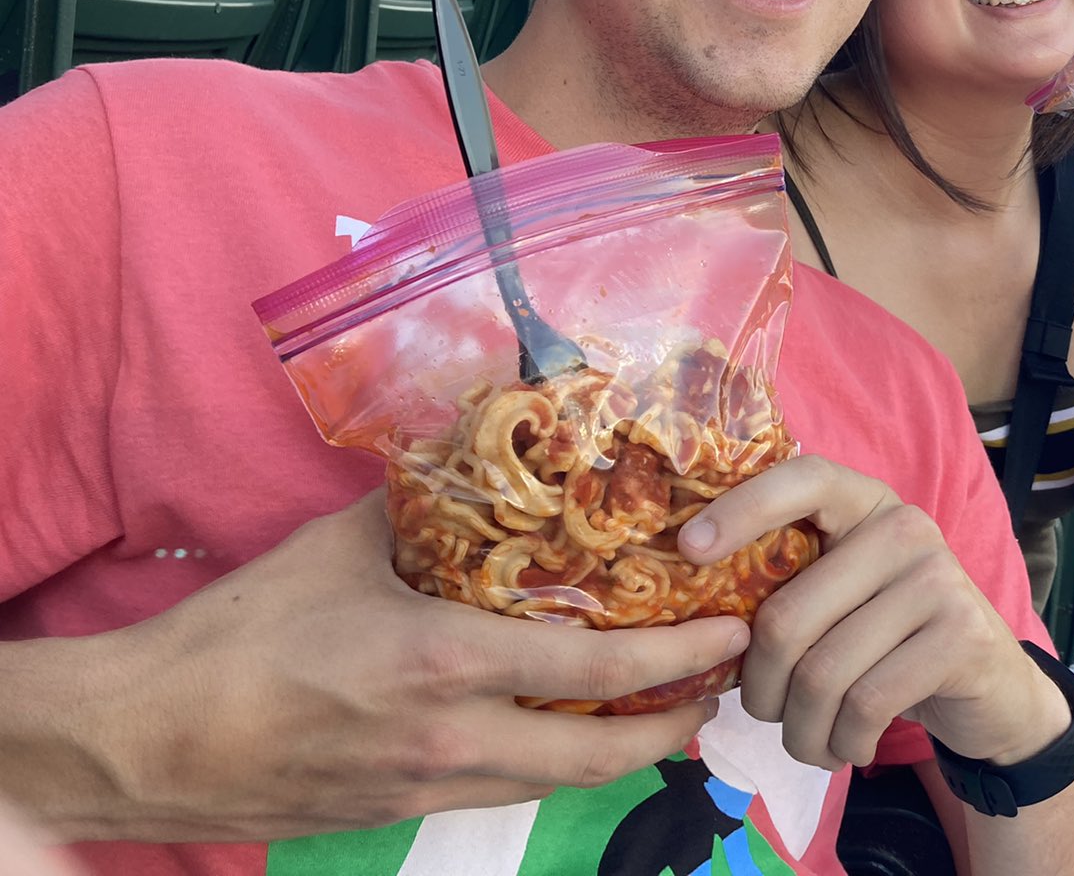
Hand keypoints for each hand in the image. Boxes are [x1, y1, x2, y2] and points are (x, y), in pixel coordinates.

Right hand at [44, 494, 745, 842]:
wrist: (145, 740)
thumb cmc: (240, 633)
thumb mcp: (342, 546)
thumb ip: (425, 509)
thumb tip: (481, 456)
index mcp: (446, 664)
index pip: (597, 664)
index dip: (678, 654)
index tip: (729, 630)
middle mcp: (451, 740)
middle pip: (600, 753)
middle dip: (675, 722)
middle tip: (720, 682)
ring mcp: (426, 789)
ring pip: (558, 784)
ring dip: (622, 749)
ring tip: (665, 707)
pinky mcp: (398, 816)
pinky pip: (503, 793)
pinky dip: (553, 765)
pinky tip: (569, 731)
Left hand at [677, 455, 1069, 771]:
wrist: (992, 690)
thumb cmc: (890, 644)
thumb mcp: (841, 600)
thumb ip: (790, 587)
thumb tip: (693, 618)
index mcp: (865, 504)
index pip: (803, 479)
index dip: (742, 508)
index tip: (689, 550)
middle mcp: (905, 527)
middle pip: (788, 616)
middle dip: (761, 689)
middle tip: (766, 715)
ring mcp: (939, 578)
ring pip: (823, 672)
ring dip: (802, 731)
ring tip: (810, 744)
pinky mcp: (962, 634)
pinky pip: (867, 702)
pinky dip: (844, 744)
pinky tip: (851, 748)